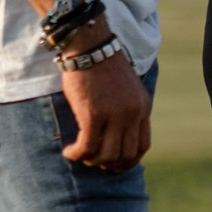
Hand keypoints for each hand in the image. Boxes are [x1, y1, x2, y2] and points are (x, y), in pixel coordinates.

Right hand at [60, 53, 152, 170]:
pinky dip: (77, 154)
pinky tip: (69, 152)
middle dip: (109, 164)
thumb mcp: (127, 89)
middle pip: (125, 154)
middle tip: (94, 163)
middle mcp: (132, 114)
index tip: (116, 164)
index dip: (129, 160)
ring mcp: (114, 115)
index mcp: (143, 107)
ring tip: (80, 155)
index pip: (142, 145)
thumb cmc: (103, 66)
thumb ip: (128, 110)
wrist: (90, 46)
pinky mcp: (93, 114)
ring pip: (106, 155)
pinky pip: (87, 147)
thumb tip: (118, 136)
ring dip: (91, 161)